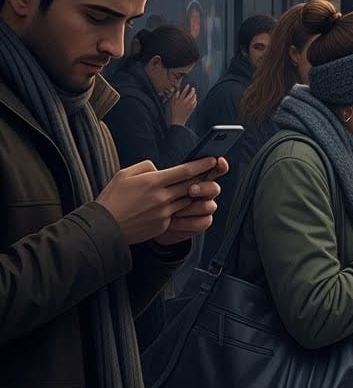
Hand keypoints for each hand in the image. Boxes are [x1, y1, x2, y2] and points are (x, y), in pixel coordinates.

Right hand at [96, 157, 225, 244]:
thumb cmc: (112, 199)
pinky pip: (178, 214)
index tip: (213, 159)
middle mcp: (161, 197)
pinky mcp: (163, 225)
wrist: (103, 228)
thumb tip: (160, 169)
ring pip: (188, 201)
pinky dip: (182, 208)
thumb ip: (145, 167)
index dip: (201, 165)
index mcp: (152, 181)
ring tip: (201, 187)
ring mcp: (164, 213)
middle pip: (191, 185)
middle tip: (214, 171)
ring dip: (195, 194)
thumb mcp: (124, 175)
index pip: (185, 171)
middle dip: (204, 178)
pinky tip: (184, 204)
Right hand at [166, 84, 196, 125]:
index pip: (184, 92)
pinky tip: (195, 100)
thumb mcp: (171, 103)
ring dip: (194, 95)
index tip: (188, 85)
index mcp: (179, 100)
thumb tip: (177, 91)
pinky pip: (195, 104)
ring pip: (193, 98)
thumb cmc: (173, 112)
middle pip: (190, 94)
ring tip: (194, 94)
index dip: (186, 88)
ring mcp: (189, 106)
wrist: (177, 121)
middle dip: (192, 91)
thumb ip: (174, 97)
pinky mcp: (191, 109)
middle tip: (193, 89)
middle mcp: (185, 102)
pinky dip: (195, 101)